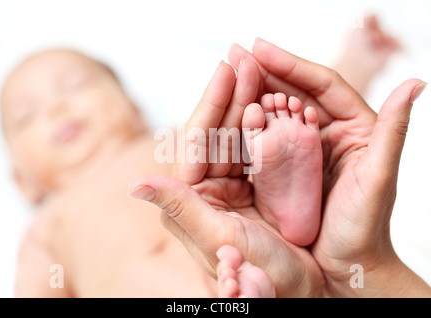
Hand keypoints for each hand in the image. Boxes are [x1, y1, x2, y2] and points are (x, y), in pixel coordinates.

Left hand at [128, 59, 323, 296]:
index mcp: (191, 199)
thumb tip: (136, 184)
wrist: (294, 293)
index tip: (226, 69)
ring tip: (259, 70)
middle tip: (245, 59)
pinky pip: (256, 148)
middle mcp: (205, 189)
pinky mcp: (252, 187)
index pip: (198, 141)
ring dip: (247, 102)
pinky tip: (273, 102)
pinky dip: (264, 125)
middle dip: (231, 95)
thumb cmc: (259, 273)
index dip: (212, 103)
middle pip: (217, 132)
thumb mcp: (218, 239)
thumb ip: (179, 208)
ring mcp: (230, 186)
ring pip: (236, 135)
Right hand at [229, 38, 430, 296]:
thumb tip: (415, 82)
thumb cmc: (366, 225)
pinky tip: (234, 115)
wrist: (347, 263)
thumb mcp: (380, 177)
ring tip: (230, 76)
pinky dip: (252, 125)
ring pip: (279, 112)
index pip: (322, 83)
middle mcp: (331, 130)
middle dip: (266, 71)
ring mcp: (308, 147)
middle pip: (296, 91)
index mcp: (356, 125)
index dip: (291, 63)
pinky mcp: (290, 165)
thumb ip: (395, 130)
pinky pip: (269, 138)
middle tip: (236, 53)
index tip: (259, 47)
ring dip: (255, 94)